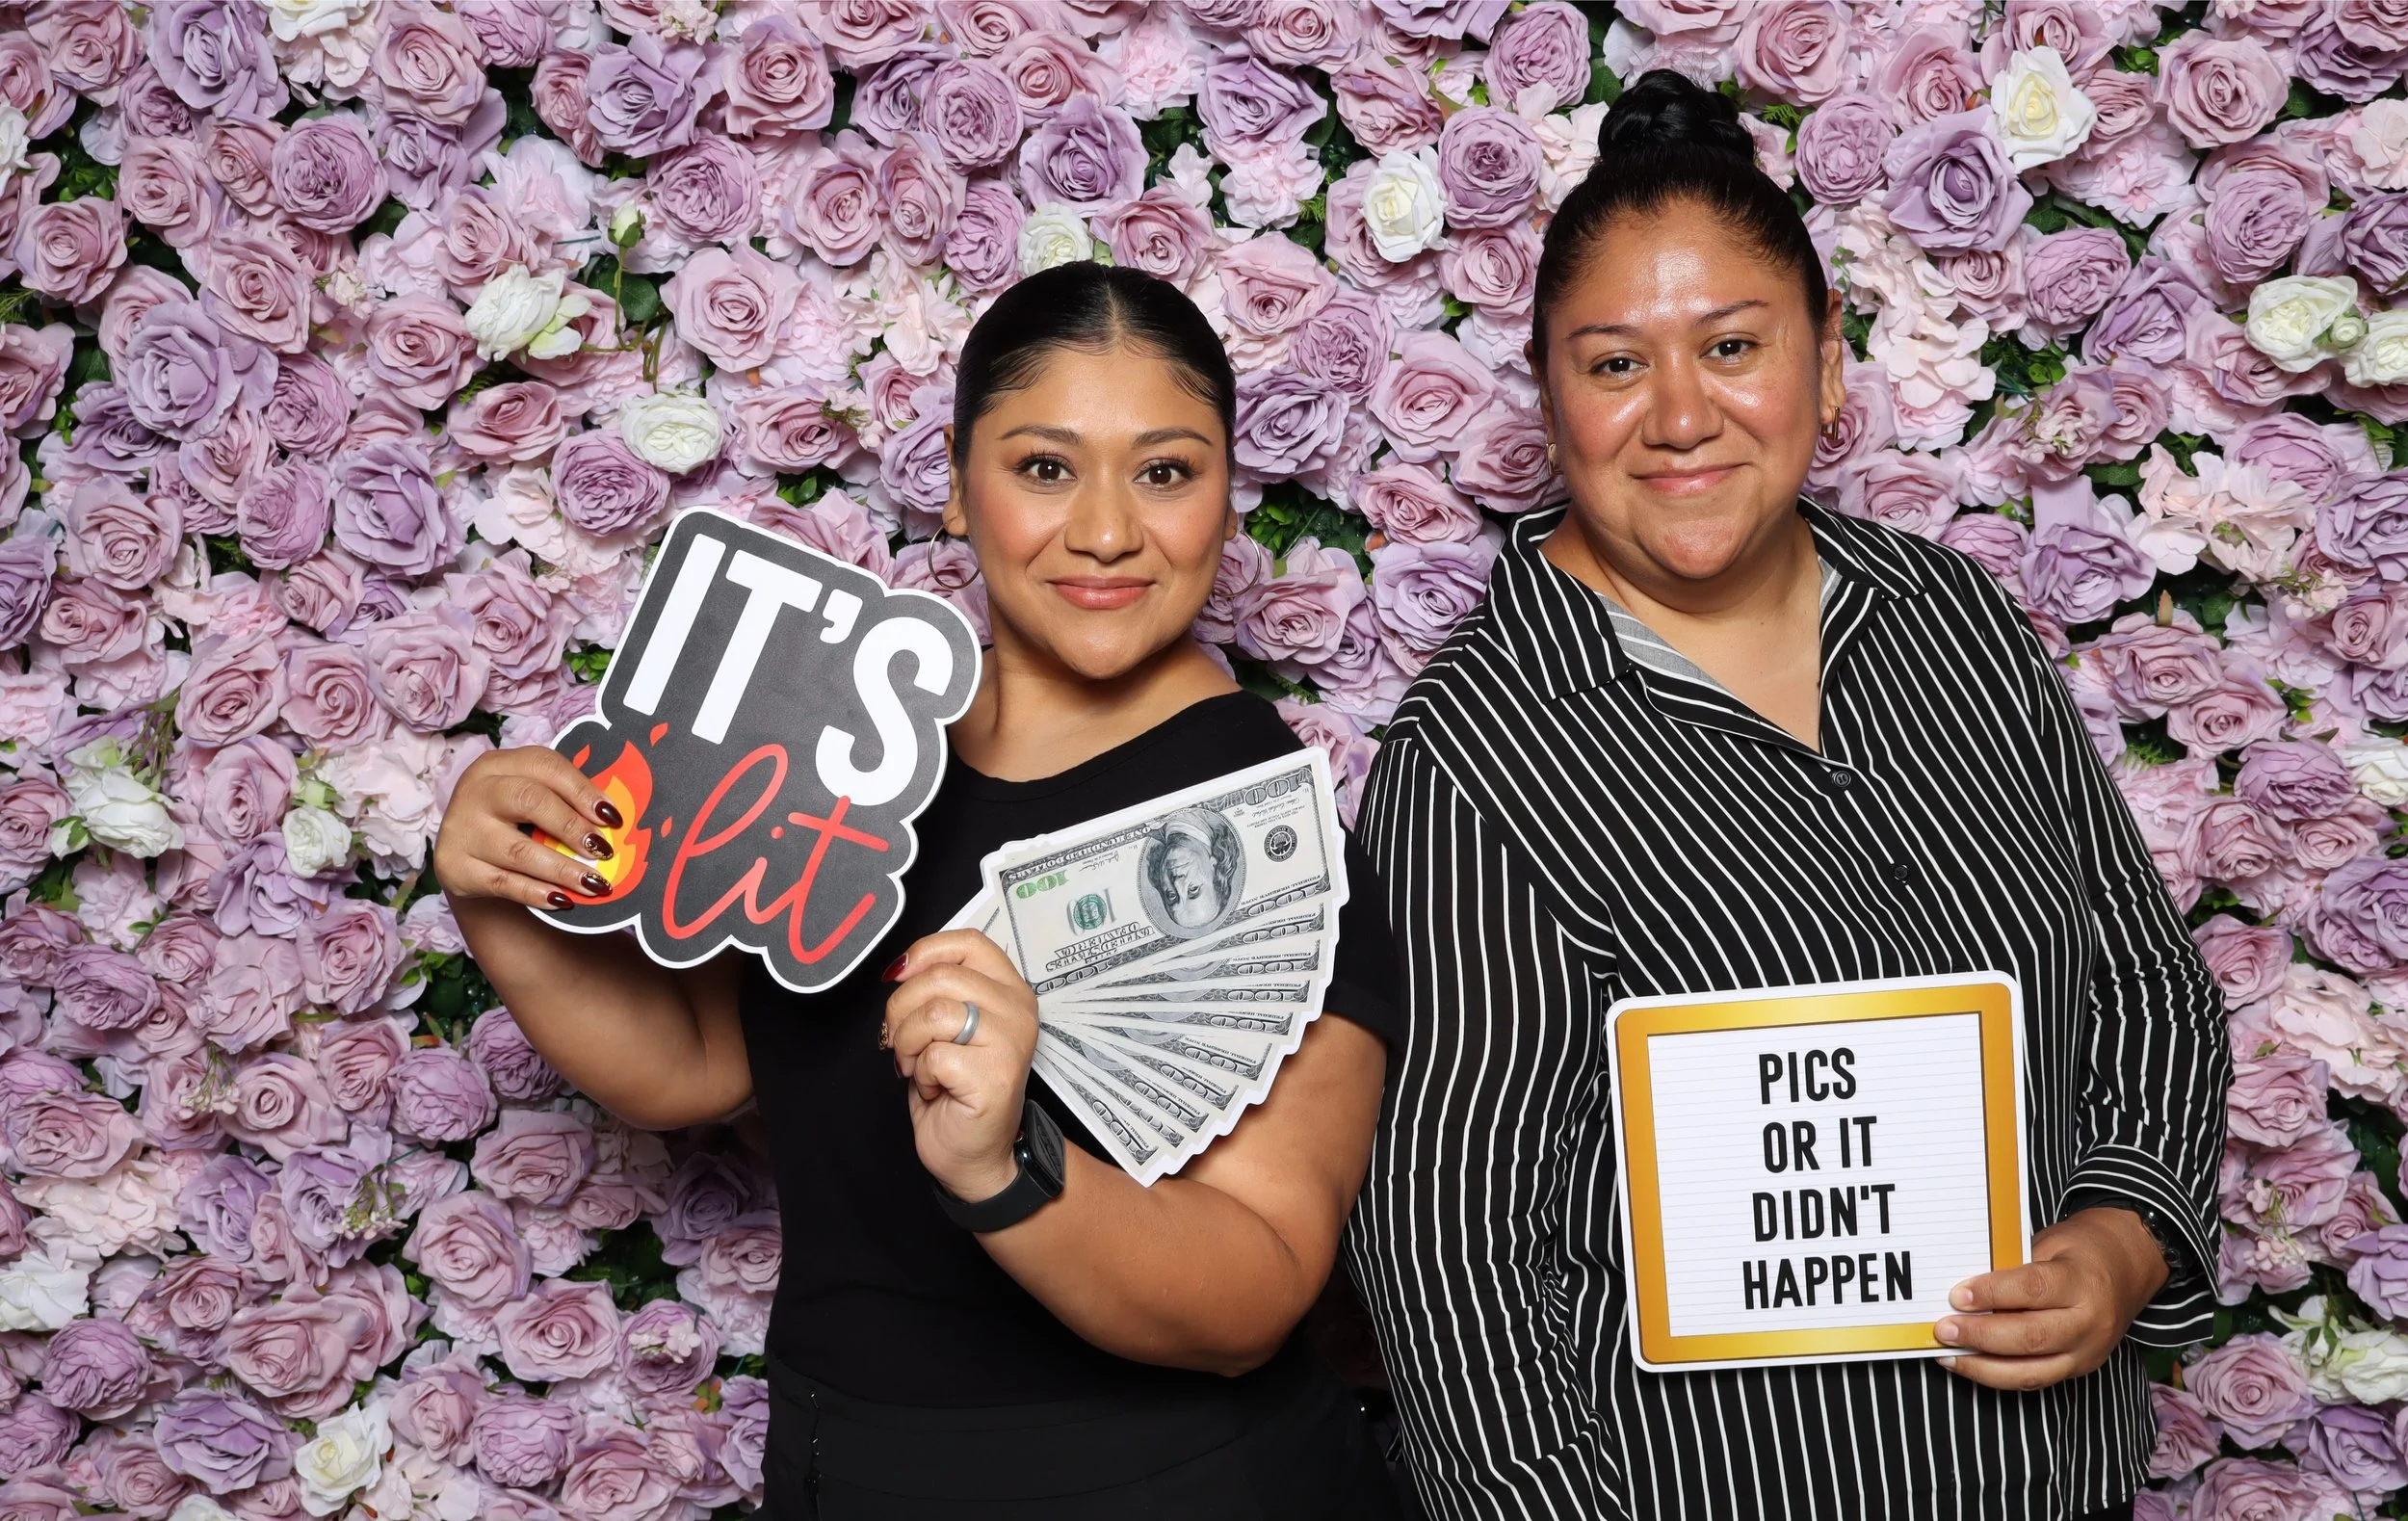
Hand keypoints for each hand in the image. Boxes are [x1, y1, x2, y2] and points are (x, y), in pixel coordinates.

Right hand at [432, 747, 622, 909]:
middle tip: (604, 850)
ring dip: (563, 869)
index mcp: (499, 764)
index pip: (546, 767)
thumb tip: (614, 821)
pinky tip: (563, 900)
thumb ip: (566, 800)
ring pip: (519, 850)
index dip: (584, 791)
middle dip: (573, 827)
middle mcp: (476, 790)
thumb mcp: (533, 795)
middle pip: (529, 800)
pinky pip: (503, 883)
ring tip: (595, 883)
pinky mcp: (455, 867)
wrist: (467, 853)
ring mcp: (462, 829)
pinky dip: (537, 893)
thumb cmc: (514, 818)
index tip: (614, 818)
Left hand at [882, 931, 1039, 1206]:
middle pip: (940, 977)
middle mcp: (1017, 1010)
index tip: (900, 977)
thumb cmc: (955, 1089)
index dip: (924, 952)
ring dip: (909, 1046)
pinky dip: (921, 1075)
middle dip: (902, 1010)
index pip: (968, 942)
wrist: (974, 1155)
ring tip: (921, 1068)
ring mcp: (1011, 1042)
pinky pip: (934, 1056)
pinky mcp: (995, 1075)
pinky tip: (937, 1089)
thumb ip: (936, 990)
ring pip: (933, 1014)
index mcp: (1009, 989)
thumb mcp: (948, 1025)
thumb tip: (900, 968)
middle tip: (904, 1043)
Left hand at [1934, 1206, 2169, 1389]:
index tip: (1957, 1296)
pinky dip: (1999, 1376)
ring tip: (1948, 1355)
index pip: (2033, 1289)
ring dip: (1983, 1366)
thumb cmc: (2079, 1250)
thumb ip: (2013, 1266)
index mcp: (2082, 1281)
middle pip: (2031, 1336)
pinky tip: (1971, 1365)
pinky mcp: (2081, 1368)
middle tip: (1944, 1329)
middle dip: (1981, 1335)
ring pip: (2032, 1370)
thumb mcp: (2050, 1243)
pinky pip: (2036, 1380)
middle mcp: (2090, 1321)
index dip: (1992, 1293)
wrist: (2128, 1267)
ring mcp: (2088, 1351)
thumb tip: (1965, 1290)